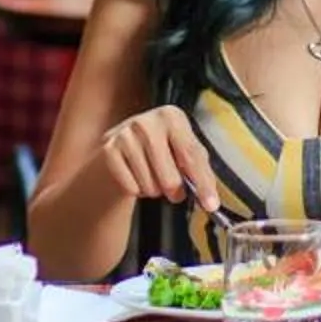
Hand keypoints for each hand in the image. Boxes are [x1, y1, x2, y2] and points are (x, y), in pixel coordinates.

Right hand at [98, 106, 215, 210]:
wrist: (123, 144)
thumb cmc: (162, 148)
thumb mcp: (184, 150)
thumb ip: (200, 170)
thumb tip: (211, 201)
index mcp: (172, 116)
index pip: (191, 156)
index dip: (203, 184)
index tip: (210, 205)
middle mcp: (147, 122)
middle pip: (170, 178)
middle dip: (175, 191)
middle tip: (173, 187)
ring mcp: (125, 135)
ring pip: (150, 186)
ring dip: (154, 189)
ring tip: (152, 175)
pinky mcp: (109, 150)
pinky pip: (131, 188)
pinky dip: (137, 190)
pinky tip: (136, 176)